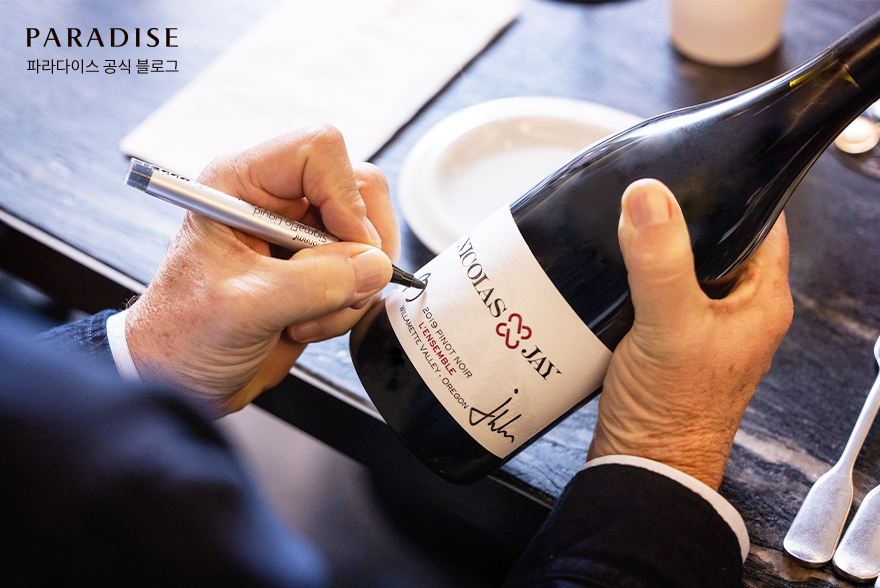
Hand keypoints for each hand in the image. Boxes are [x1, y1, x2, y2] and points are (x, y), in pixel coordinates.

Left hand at [126, 126, 400, 414]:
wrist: (182, 377)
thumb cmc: (182, 335)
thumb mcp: (244, 308)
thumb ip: (313, 284)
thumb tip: (376, 267)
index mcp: (242, 184)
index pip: (318, 150)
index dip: (343, 196)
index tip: (348, 246)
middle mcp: (276, 201)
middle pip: (358, 190)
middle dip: (357, 250)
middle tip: (335, 288)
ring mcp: (301, 236)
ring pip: (369, 236)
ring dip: (353, 286)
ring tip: (306, 317)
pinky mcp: (318, 269)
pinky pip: (365, 273)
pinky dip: (350, 305)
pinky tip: (307, 324)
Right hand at [587, 179, 791, 488]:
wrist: (642, 466)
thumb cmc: (674, 414)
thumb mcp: (670, 327)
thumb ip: (661, 262)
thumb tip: (648, 197)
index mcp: (760, 299)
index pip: (763, 219)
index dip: (736, 188)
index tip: (699, 163)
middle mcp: (735, 308)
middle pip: (716, 236)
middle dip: (682, 214)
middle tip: (646, 193)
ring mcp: (700, 323)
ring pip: (681, 262)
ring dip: (653, 246)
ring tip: (623, 226)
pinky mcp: (666, 337)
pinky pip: (654, 289)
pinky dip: (634, 274)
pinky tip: (610, 269)